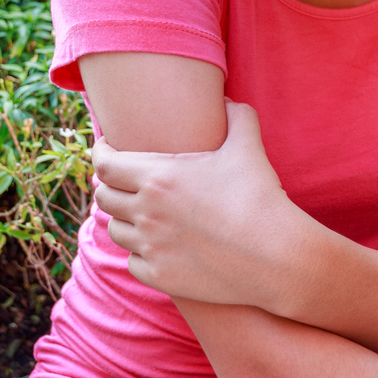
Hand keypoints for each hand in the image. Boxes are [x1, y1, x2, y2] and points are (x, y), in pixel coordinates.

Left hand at [91, 99, 318, 308]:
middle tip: (125, 181)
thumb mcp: (248, 149)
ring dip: (124, 219)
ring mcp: (151, 247)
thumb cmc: (260, 198)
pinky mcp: (161, 276)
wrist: (276, 258)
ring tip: (139, 213)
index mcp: (158, 178)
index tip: (106, 147)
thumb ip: (237, 117)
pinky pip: (133, 261)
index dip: (100, 152)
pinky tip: (156, 244)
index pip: (105, 163)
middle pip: (104, 197)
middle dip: (111, 186)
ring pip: (115, 230)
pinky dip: (140, 251)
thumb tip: (229, 102)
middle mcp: (146, 212)